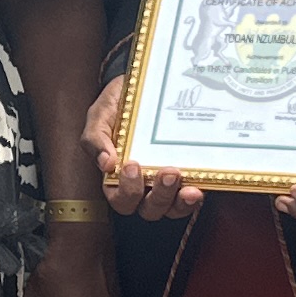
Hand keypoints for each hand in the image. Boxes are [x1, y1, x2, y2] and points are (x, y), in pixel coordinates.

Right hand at [88, 74, 190, 218]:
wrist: (145, 86)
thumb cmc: (118, 104)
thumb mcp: (100, 115)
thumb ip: (96, 138)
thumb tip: (106, 163)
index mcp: (118, 177)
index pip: (120, 199)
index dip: (127, 191)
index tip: (132, 165)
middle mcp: (143, 187)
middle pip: (149, 209)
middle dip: (159, 197)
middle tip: (168, 172)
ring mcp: (167, 185)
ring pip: (172, 209)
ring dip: (180, 203)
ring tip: (188, 187)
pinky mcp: (189, 178)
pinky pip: (192, 198)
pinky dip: (195, 198)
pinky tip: (199, 187)